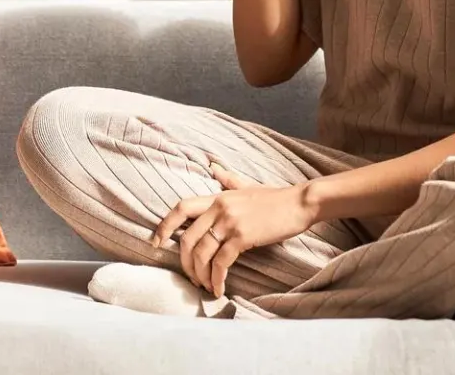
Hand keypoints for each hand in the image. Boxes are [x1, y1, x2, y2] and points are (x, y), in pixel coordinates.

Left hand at [154, 166, 317, 297]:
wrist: (299, 203)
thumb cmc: (275, 197)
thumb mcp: (247, 185)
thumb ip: (228, 179)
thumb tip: (214, 167)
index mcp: (217, 196)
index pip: (181, 207)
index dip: (165, 225)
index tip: (155, 242)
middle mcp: (219, 208)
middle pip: (188, 238)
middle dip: (185, 262)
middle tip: (191, 277)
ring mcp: (230, 222)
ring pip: (202, 253)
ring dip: (201, 275)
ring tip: (206, 286)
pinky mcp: (243, 237)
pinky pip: (222, 262)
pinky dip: (217, 278)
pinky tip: (219, 288)